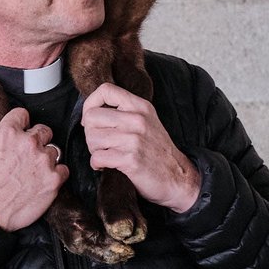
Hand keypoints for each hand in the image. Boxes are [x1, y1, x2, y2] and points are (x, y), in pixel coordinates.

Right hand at [0, 108, 67, 230]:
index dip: (21, 123)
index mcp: (7, 133)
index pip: (22, 114)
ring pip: (54, 150)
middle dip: (37, 139)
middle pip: (43, 130)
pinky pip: (63, 169)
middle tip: (30, 153)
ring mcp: (43, 160)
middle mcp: (28, 143)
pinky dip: (57, 174)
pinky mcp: (54, 179)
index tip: (22, 129)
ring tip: (35, 171)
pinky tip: (45, 181)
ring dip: (46, 159)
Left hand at [81, 82, 200, 212]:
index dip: (90, 104)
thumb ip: (124, 112)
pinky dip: (96, 164)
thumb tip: (90, 112)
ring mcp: (134, 139)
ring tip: (106, 155)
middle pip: (91, 116)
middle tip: (100, 144)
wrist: (178, 178)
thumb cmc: (157, 152)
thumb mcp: (146, 122)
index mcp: (140, 106)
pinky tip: (105, 166)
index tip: (91, 120)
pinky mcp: (131, 159)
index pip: (105, 90)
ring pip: (92, 137)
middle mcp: (137, 119)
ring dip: (94, 150)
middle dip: (90, 133)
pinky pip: (97, 157)